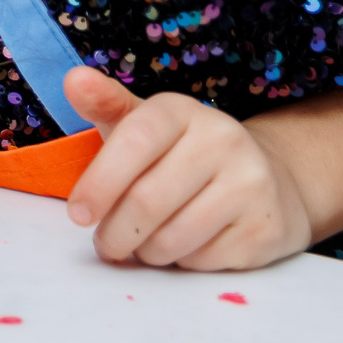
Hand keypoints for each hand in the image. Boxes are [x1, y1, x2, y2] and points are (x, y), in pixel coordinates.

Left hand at [62, 68, 313, 269]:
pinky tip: (185, 245)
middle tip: (105, 243)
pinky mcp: (264, 229)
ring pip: (171, 239)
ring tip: (143, 242)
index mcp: (184, 111)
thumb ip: (105, 105)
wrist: (268, 181)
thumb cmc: (183, 155)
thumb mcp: (144, 125)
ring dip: (145, 252)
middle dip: (114, 233)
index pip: (134, 142)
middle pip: (147, 201)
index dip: (99, 182)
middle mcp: (223, 140)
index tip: (78, 214)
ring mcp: (250, 185)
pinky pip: (200, 262)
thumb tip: (74, 79)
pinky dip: (181, 263)